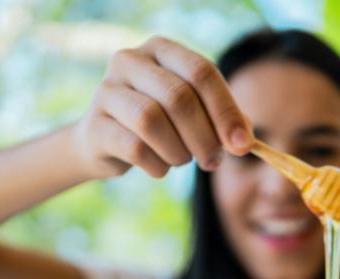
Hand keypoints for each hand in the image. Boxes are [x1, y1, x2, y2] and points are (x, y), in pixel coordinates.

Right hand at [72, 35, 253, 179]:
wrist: (105, 142)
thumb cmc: (160, 125)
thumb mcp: (194, 114)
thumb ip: (221, 120)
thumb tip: (245, 140)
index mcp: (161, 49)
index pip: (201, 71)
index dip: (226, 110)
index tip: (244, 144)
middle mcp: (130, 60)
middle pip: (178, 96)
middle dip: (205, 137)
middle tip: (214, 162)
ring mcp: (107, 90)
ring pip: (152, 121)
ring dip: (179, 152)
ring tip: (182, 160)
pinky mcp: (94, 125)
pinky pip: (135, 148)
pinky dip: (157, 165)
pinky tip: (159, 167)